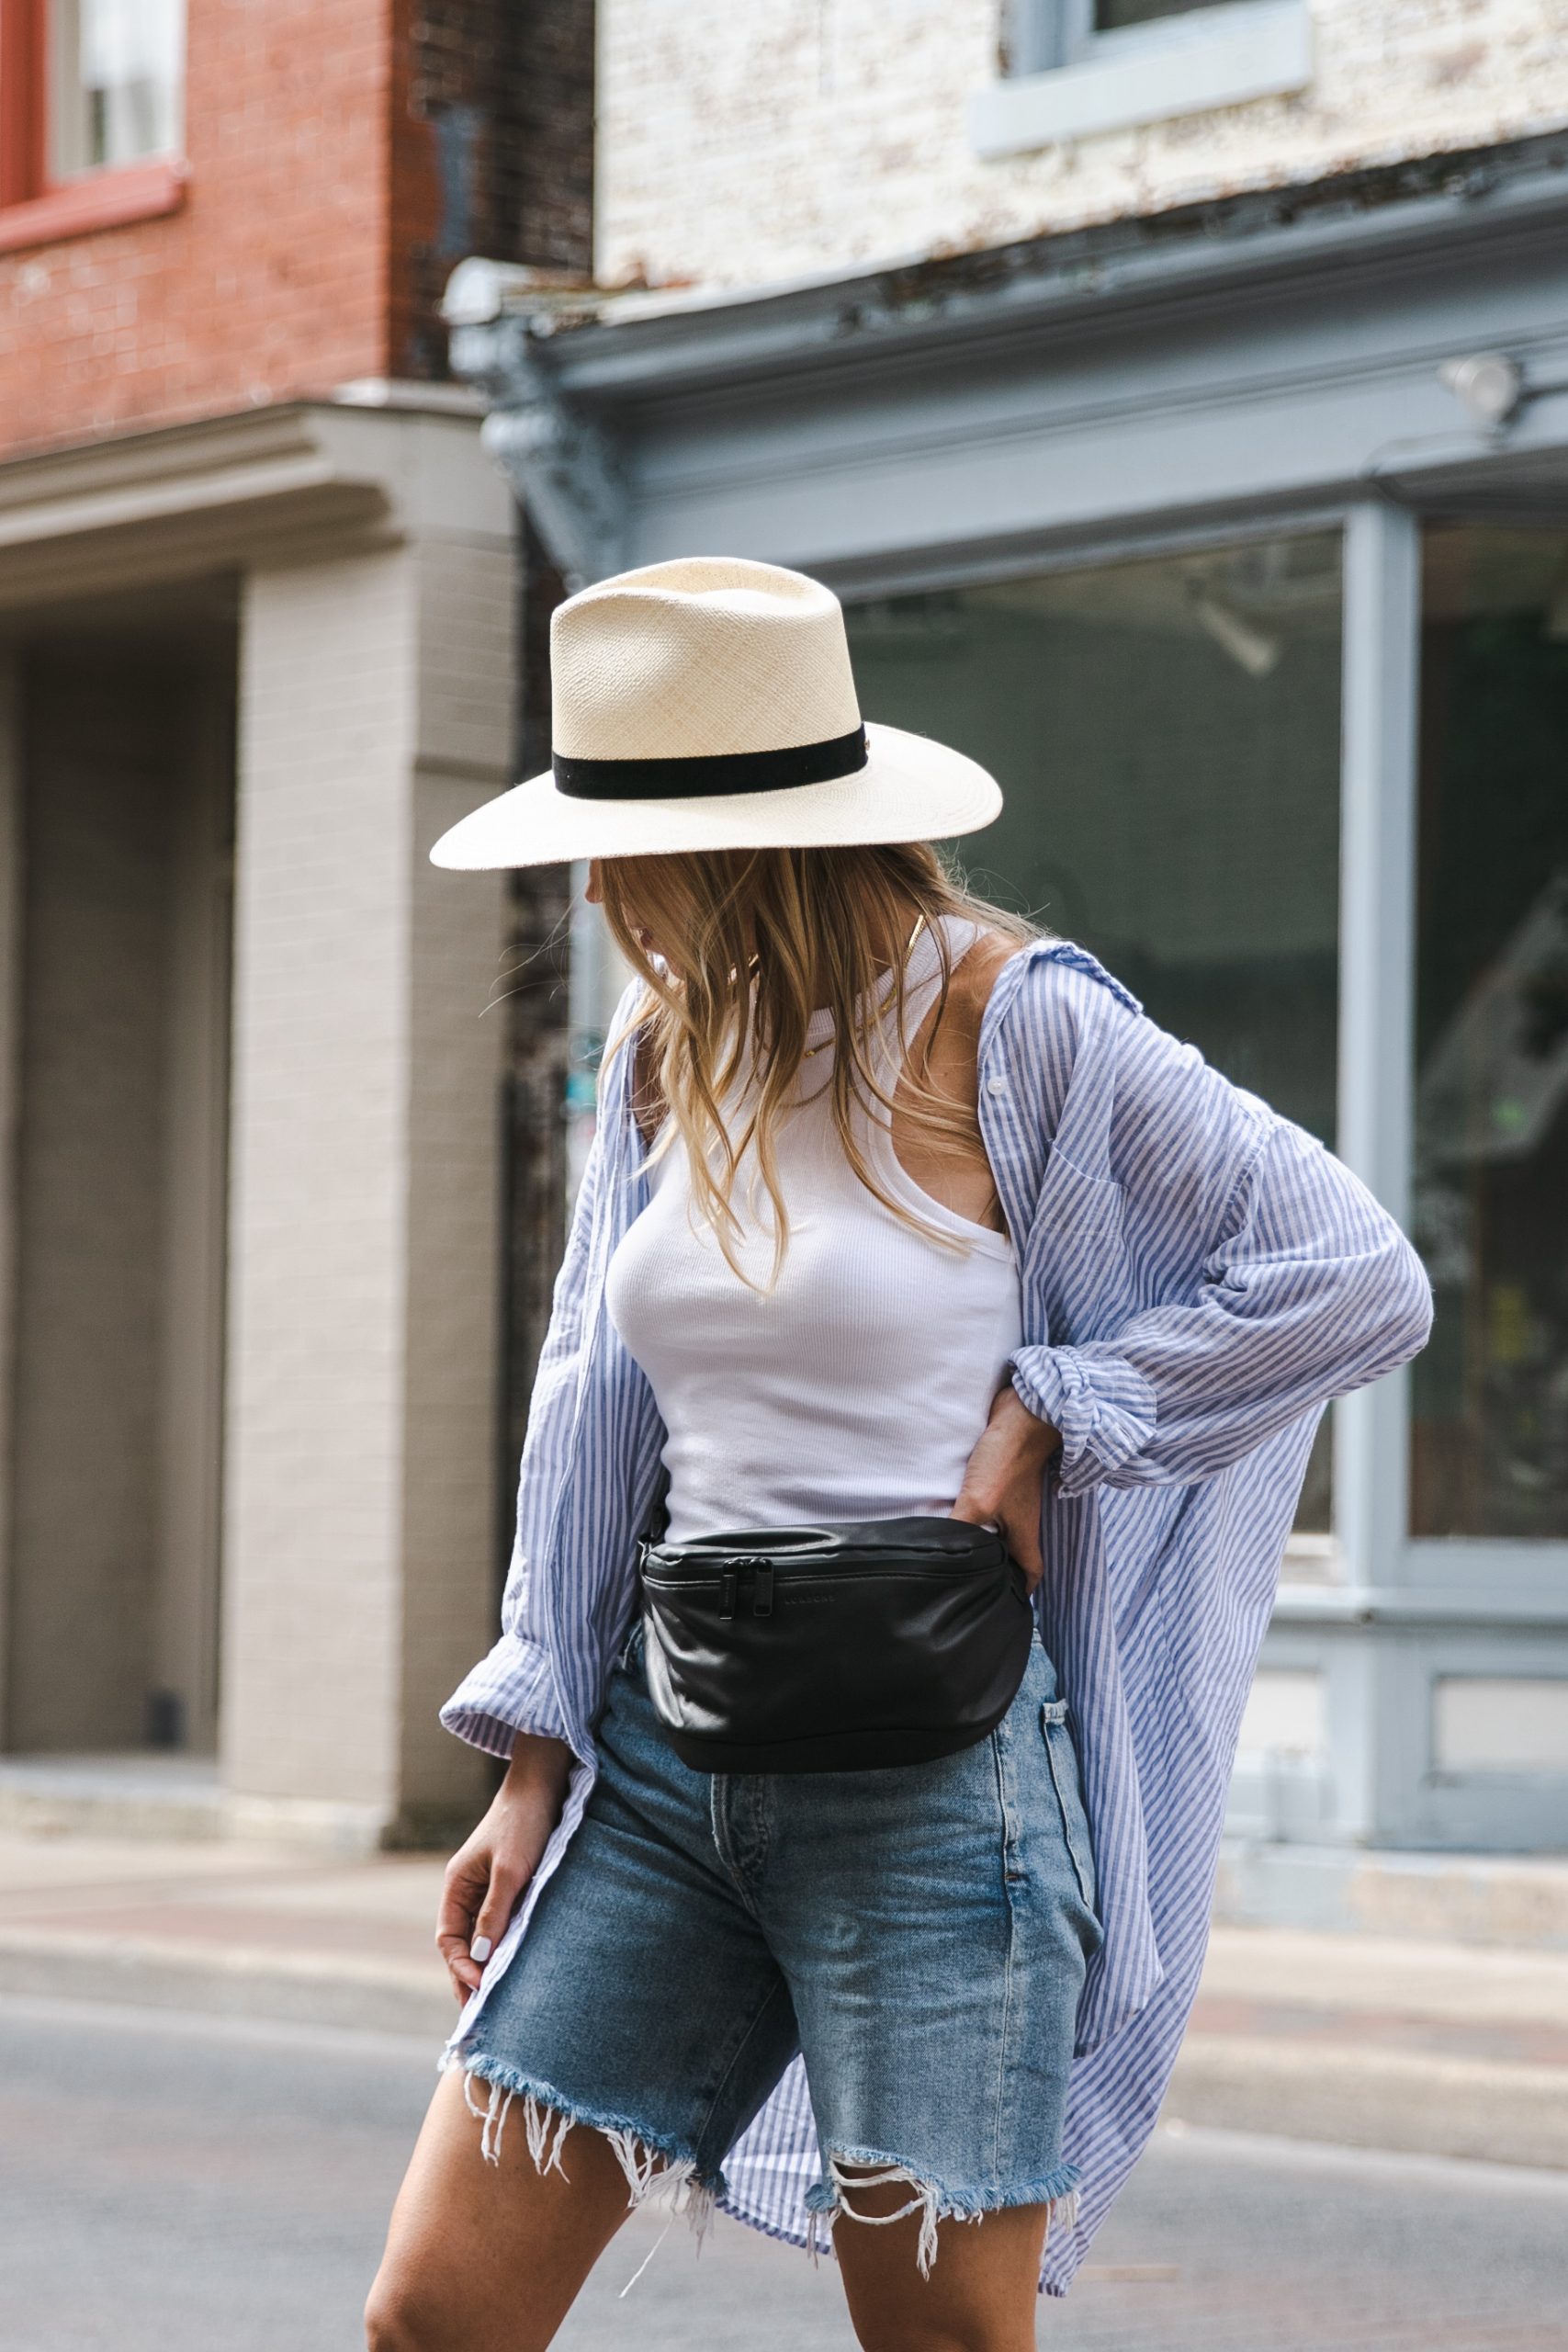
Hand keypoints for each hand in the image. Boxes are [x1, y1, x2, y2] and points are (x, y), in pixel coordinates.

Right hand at [435, 1733, 572, 2002]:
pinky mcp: (509, 1887)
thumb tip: (482, 1957)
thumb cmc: (523, 1824)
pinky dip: (502, 1946)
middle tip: (481, 2013)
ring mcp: (487, 1890)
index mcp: (457, 1886)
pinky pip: (500, 1924)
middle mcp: (467, 1891)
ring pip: (480, 1937)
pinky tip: (513, 1965)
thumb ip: (494, 1912)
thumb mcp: (510, 1871)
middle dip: (468, 1976)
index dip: (461, 1967)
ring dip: (485, 1965)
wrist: (543, 1786)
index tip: (480, 1988)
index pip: (449, 1939)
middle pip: (461, 1944)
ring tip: (495, 2000)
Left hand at [951, 1382, 1060, 1588]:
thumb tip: (939, 1553)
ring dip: (981, 1538)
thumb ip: (961, 1529)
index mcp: (1024, 1534)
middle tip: (971, 1578)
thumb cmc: (1008, 1460)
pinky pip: (988, 1504)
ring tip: (956, 1549)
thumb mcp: (979, 1502)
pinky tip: (952, 1511)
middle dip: (996, 1567)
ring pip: (998, 1528)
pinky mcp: (1001, 1477)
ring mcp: (1012, 1497)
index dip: (1020, 1592)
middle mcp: (1021, 1519)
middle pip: (1012, 1553)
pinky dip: (973, 1512)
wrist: (1021, 1414)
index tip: (1003, 1604)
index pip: (1030, 1573)